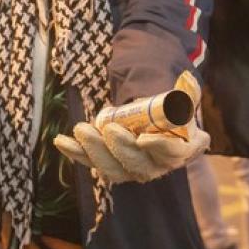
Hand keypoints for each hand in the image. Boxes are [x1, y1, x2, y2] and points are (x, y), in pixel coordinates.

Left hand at [54, 71, 209, 183]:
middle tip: (108, 128)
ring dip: (95, 152)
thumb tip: (186, 79)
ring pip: (113, 169)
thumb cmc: (171, 113)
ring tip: (82, 130)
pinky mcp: (111, 165)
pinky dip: (77, 153)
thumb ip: (187, 91)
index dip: (158, 148)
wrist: (155, 125)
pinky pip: (92, 163)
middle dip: (120, 148)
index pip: (171, 154)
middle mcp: (157, 166)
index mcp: (180, 151)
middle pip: (138, 165)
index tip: (143, 139)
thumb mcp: (183, 102)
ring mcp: (131, 170)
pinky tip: (62, 142)